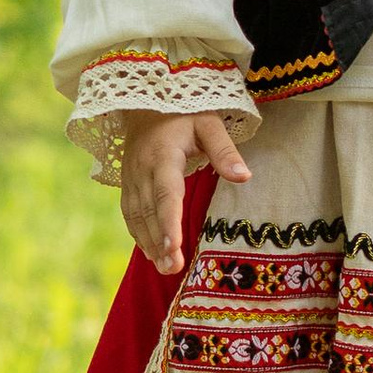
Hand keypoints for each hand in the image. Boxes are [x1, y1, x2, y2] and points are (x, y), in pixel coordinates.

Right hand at [118, 108, 250, 272]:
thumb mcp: (209, 124)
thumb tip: (245, 177)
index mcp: (163, 155)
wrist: (145, 104)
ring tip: (165, 268)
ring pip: (137, 216)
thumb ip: (225, 151)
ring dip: (149, 243)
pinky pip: (130, 213)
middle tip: (173, 268)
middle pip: (150, 210)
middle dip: (160, 241)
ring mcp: (131, 177)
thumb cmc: (184, 114)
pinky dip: (139, 234)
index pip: (166, 192)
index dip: (168, 221)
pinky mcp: (127, 183)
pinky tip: (152, 253)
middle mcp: (142, 169)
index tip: (174, 246)